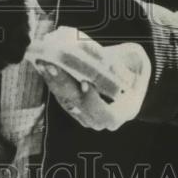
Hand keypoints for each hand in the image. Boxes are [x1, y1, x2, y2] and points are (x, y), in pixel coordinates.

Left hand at [28, 26, 150, 130]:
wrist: (128, 73)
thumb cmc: (133, 65)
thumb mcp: (134, 59)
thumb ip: (120, 62)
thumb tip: (98, 58)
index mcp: (124, 111)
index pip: (106, 115)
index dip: (94, 102)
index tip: (84, 82)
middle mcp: (103, 119)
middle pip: (79, 108)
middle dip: (63, 85)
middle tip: (51, 65)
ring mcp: (86, 115)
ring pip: (66, 102)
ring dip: (52, 81)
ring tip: (43, 62)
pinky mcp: (74, 106)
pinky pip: (60, 95)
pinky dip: (52, 80)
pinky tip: (43, 65)